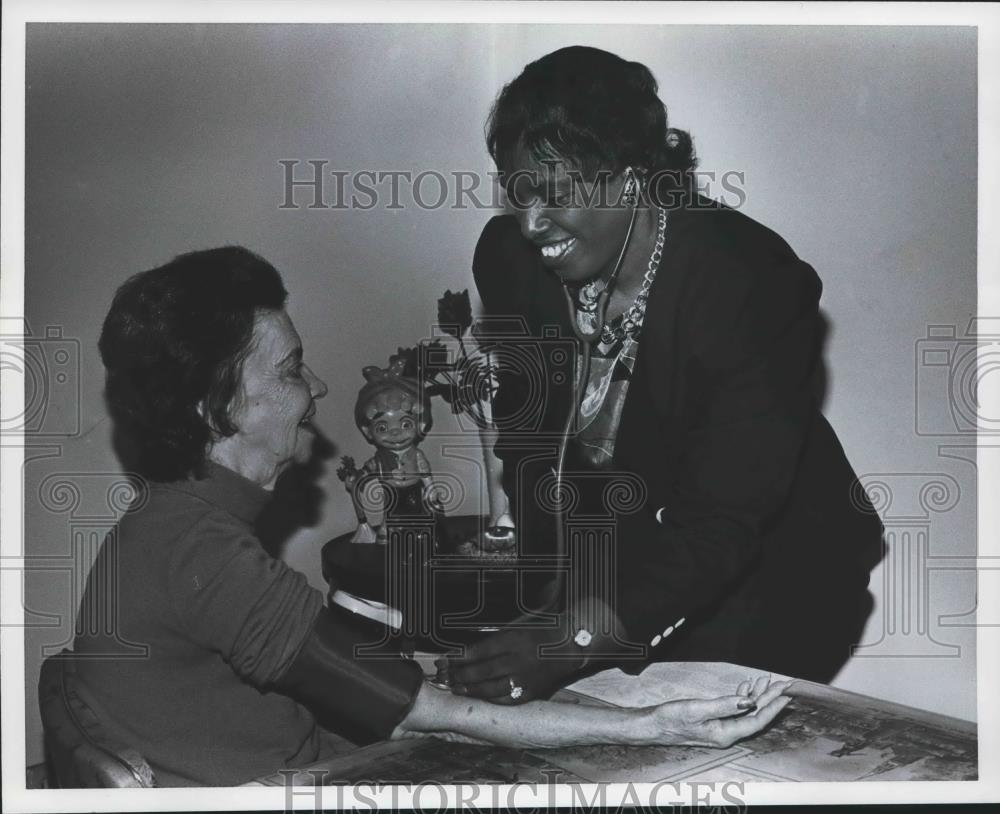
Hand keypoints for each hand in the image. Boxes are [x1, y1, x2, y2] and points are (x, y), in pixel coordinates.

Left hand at [441, 616, 582, 703]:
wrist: (568, 645)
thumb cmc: (539, 632)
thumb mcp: (516, 628)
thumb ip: (493, 641)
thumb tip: (466, 653)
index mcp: (514, 640)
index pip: (479, 651)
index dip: (459, 657)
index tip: (446, 659)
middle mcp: (518, 660)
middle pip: (482, 671)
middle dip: (459, 674)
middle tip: (444, 675)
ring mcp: (525, 678)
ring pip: (491, 688)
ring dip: (470, 689)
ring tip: (455, 687)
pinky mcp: (531, 692)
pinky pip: (505, 699)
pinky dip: (488, 699)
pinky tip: (477, 696)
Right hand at [646, 676, 793, 747]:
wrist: (652, 725)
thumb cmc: (671, 719)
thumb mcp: (697, 710)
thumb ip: (725, 705)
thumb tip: (750, 702)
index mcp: (725, 733)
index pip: (756, 720)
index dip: (772, 707)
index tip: (785, 694)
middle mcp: (726, 733)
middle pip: (755, 715)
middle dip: (769, 699)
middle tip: (783, 684)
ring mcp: (720, 728)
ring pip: (745, 711)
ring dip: (757, 696)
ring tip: (765, 680)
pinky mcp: (713, 722)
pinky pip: (734, 709)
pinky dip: (742, 697)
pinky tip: (745, 687)